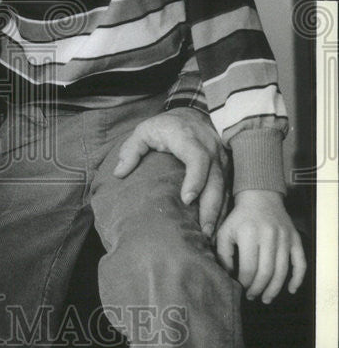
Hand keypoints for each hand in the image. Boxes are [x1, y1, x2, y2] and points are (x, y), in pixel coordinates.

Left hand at [114, 107, 229, 236]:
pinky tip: (217, 225)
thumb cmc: (165, 126)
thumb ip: (131, 150)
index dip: (195, 179)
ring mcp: (221, 157)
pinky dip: (224, 207)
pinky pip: (228, 188)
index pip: (197, 158)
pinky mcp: (227, 166)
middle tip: (203, 230)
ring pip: (224, 186)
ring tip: (210, 235)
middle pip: (215, 178)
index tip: (187, 200)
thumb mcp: (144, 131)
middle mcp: (210, 147)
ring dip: (219, 211)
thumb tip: (119, 173)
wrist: (193, 113)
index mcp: (188, 138)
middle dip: (210, 206)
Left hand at [216, 189, 306, 302]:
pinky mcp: (295, 239)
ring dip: (274, 289)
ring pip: (282, 271)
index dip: (244, 282)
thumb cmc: (239, 218)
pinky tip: (290, 289)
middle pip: (266, 272)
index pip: (248, 268)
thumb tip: (228, 276)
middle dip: (258, 289)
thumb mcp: (224, 232)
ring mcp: (285, 238)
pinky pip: (300, 263)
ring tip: (266, 298)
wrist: (260, 198)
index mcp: (249, 234)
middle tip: (251, 296)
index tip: (240, 288)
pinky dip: (297, 279)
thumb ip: (223, 254)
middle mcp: (269, 236)